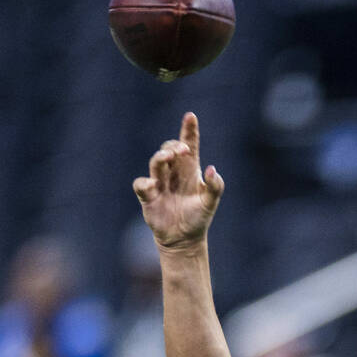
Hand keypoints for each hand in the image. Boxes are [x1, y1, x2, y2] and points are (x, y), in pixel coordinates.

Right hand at [133, 112, 223, 249]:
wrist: (184, 239)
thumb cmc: (198, 218)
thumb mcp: (211, 203)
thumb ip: (216, 186)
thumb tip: (211, 169)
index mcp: (189, 170)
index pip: (189, 144)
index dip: (189, 130)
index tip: (190, 116)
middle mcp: (173, 173)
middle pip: (169, 149)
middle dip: (174, 146)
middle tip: (182, 150)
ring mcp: (160, 183)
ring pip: (156, 162)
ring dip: (161, 157)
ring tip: (169, 157)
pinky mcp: (148, 196)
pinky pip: (141, 184)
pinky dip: (145, 183)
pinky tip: (154, 185)